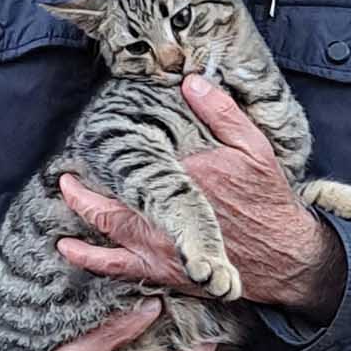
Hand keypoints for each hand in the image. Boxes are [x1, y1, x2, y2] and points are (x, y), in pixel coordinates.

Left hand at [56, 75, 345, 316]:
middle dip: (84, 177)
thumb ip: (222, 112)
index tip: (99, 131)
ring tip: (65, 192)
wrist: (285, 256)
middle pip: (112, 189)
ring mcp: (161, 242)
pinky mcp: (163, 269)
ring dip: (80, 208)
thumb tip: (192, 81)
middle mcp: (166, 210)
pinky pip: (116, 266)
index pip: (139, 154)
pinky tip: (69, 249)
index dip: (115, 144)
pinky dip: (88, 257)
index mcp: (186, 174)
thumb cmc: (269, 200)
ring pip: (106, 224)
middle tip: (69, 166)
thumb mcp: (254, 147)